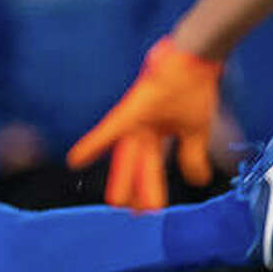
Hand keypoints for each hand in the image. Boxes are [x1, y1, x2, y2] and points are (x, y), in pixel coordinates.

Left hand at [67, 38, 221, 210]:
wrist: (196, 56)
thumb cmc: (194, 86)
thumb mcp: (196, 129)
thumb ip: (192, 154)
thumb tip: (198, 181)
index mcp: (160, 132)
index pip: (154, 165)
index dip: (152, 187)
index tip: (152, 211)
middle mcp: (144, 127)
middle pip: (138, 164)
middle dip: (136, 189)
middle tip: (133, 215)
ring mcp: (136, 118)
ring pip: (127, 155)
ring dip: (123, 179)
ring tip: (116, 204)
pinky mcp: (132, 109)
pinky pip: (109, 130)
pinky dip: (93, 145)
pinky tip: (75, 161)